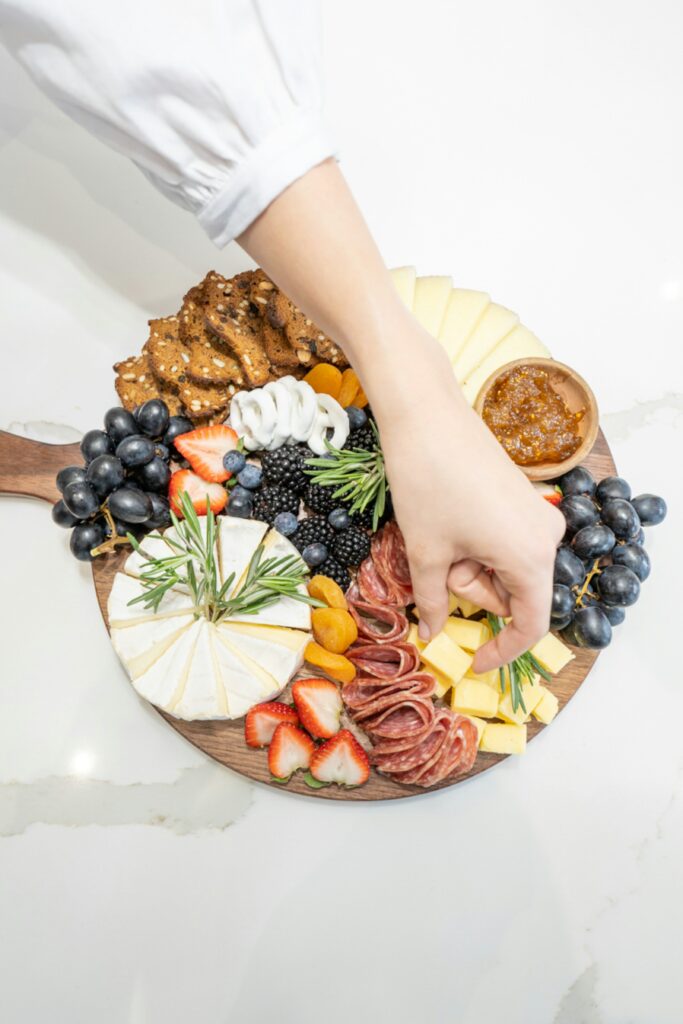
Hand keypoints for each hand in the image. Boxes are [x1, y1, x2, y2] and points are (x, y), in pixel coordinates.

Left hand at [373, 329, 564, 670]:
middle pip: (513, 592)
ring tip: (437, 535)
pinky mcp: (523, 496)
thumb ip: (432, 602)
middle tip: (434, 565)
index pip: (530, 624)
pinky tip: (448, 520)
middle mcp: (546, 536)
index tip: (473, 662)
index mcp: (531, 558)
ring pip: (504, 566)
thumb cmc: (427, 484)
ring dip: (469, 565)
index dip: (502, 650)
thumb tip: (433, 634)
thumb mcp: (426, 553)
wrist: (426, 414)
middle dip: (471, 590)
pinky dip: (475, 545)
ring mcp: (537, 513)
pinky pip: (504, 540)